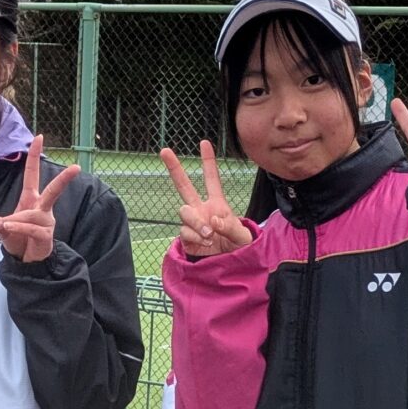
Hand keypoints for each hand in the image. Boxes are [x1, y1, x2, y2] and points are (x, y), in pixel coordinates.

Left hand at [0, 135, 77, 264]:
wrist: (26, 261)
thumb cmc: (18, 239)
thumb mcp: (4, 230)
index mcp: (31, 199)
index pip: (32, 174)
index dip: (34, 156)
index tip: (38, 137)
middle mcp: (42, 208)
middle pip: (54, 191)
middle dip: (64, 179)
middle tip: (77, 168)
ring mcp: (46, 222)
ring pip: (31, 215)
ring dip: (15, 220)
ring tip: (4, 225)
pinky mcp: (46, 236)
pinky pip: (31, 228)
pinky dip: (17, 228)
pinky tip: (7, 228)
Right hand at [163, 140, 249, 258]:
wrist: (229, 265)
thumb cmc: (239, 247)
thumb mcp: (243, 236)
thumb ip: (230, 227)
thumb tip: (213, 219)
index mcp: (217, 204)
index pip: (212, 179)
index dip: (208, 161)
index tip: (204, 143)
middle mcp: (201, 210)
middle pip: (184, 186)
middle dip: (174, 168)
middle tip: (164, 151)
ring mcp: (192, 223)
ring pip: (184, 212)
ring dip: (196, 222)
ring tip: (209, 234)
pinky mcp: (187, 238)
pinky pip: (184, 232)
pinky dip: (195, 237)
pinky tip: (205, 242)